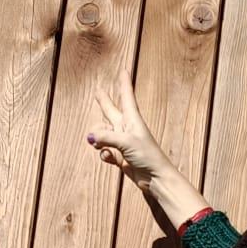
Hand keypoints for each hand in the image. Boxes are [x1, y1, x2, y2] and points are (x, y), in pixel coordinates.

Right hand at [89, 73, 207, 227]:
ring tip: (101, 145)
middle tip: (98, 91)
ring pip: (101, 134)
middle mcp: (126, 128)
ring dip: (98, 139)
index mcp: (132, 119)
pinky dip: (104, 154)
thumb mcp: (126, 142)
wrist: (155, 178)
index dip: (124, 82)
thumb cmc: (147, 156)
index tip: (125, 69)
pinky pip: (104, 151)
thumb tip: (91, 138)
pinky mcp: (119, 156)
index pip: (126, 96)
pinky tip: (110, 159)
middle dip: (104, 102)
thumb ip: (106, 138)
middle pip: (110, 111)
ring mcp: (122, 142)